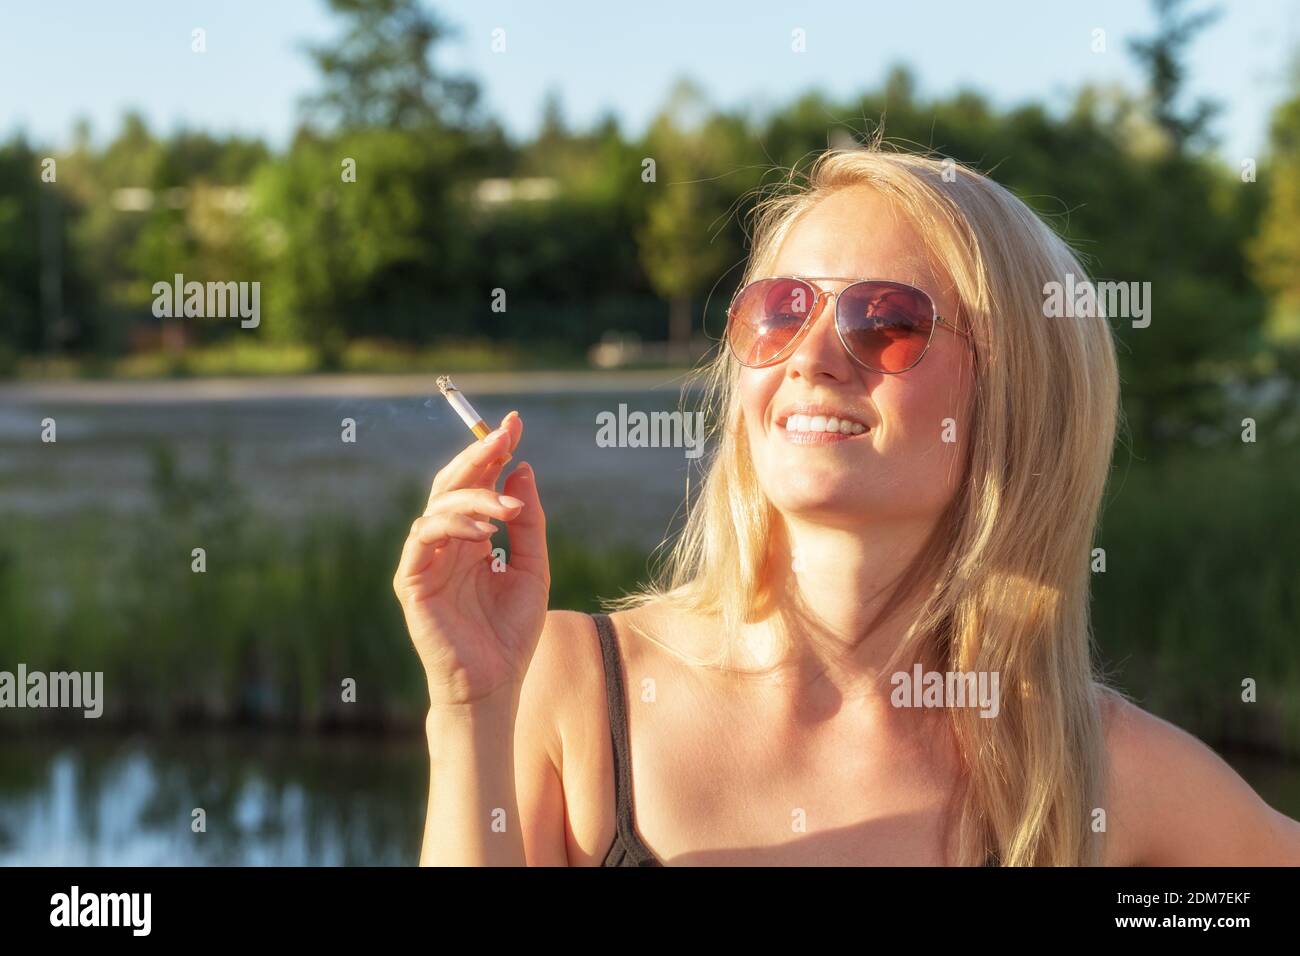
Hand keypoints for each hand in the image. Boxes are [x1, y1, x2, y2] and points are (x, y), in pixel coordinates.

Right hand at [393, 411, 549, 706]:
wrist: (494, 685)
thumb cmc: (512, 633)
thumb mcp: (534, 568)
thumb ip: (529, 521)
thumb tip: (522, 469)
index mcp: (472, 539)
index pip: (477, 483)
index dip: (491, 451)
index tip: (514, 424)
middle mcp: (446, 544)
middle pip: (452, 483)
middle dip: (478, 455)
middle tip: (504, 436)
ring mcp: (426, 560)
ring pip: (439, 505)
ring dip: (475, 497)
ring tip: (508, 510)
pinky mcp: (411, 581)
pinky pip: (423, 537)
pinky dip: (452, 525)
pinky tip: (484, 531)